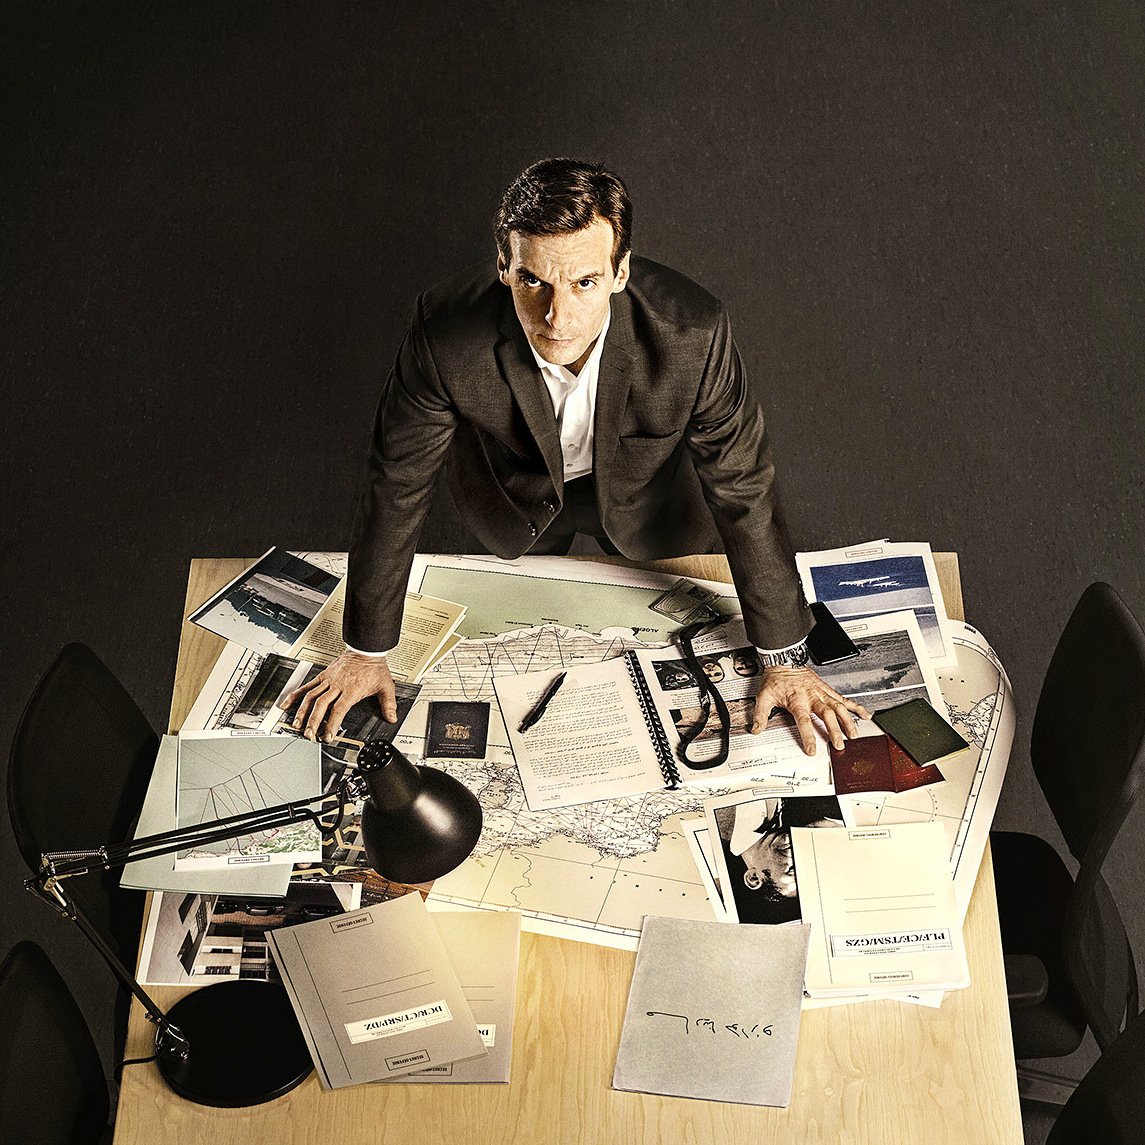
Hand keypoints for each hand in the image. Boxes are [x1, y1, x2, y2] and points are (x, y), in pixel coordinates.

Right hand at [278, 651, 397, 742]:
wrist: (366, 650)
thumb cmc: (374, 667)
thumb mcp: (386, 686)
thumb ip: (389, 704)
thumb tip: (392, 718)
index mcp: (352, 690)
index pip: (338, 710)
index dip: (332, 724)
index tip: (328, 736)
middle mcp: (337, 685)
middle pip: (321, 705)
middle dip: (314, 722)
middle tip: (309, 735)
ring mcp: (328, 680)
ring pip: (311, 697)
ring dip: (303, 712)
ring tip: (297, 725)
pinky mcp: (323, 676)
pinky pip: (307, 686)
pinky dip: (296, 695)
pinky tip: (287, 704)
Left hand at [750, 665, 871, 754]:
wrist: (784, 660)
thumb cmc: (776, 679)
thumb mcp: (764, 697)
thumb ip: (761, 714)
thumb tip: (756, 729)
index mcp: (797, 701)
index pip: (804, 722)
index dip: (808, 736)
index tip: (812, 749)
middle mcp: (812, 697)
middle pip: (826, 715)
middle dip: (834, 730)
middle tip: (839, 744)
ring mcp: (821, 693)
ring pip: (838, 707)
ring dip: (847, 721)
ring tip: (853, 734)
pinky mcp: (827, 689)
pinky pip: (843, 698)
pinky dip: (854, 706)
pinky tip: (864, 714)